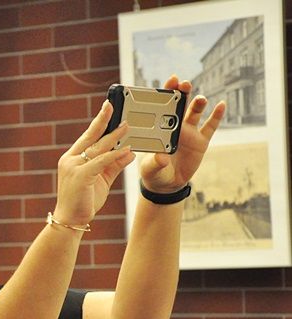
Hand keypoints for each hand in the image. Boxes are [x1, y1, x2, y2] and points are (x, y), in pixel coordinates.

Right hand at [54, 100, 135, 224]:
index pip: (87, 136)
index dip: (98, 122)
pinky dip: (114, 154)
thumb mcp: (102, 180)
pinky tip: (126, 149)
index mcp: (72, 158)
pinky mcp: (81, 176)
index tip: (107, 108)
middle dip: (103, 120)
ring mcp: (73, 167)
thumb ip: (114, 165)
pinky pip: (101, 161)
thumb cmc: (84, 201)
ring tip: (127, 126)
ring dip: (113, 136)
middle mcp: (70, 159)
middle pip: (90, 136)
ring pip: (97, 147)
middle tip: (114, 106)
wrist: (70, 220)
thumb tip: (129, 151)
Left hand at [139, 75, 225, 192]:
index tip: (172, 80)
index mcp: (159, 128)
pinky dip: (216, 116)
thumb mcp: (150, 168)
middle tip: (184, 83)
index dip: (167, 92)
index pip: (162, 106)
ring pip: (195, 113)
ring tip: (200, 99)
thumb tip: (162, 157)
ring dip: (198, 104)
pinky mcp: (201, 142)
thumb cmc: (153, 172)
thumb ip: (155, 162)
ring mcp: (189, 133)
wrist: (166, 184)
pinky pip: (210, 127)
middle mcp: (175, 127)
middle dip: (183, 93)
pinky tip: (222, 105)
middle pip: (180, 105)